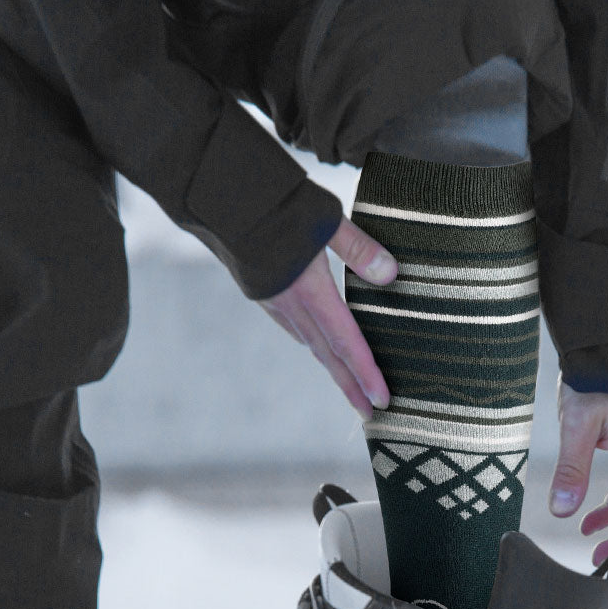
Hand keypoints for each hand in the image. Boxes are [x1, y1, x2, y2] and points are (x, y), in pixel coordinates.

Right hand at [258, 217, 394, 417]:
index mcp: (309, 291)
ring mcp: (273, 302)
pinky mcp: (263, 292)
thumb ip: (358, 248)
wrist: (216, 196)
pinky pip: (293, 327)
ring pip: (310, 343)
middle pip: (327, 356)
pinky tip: (319, 342)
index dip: (365, 374)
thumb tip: (391, 275)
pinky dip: (313, 342)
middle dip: (350, 386)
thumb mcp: (326, 218)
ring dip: (333, 367)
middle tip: (370, 413)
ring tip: (351, 384)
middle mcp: (290, 305)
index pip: (345, 342)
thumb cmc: (275, 202)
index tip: (381, 400)